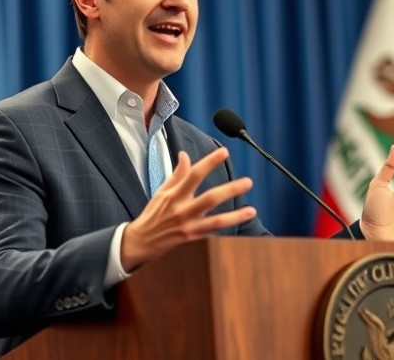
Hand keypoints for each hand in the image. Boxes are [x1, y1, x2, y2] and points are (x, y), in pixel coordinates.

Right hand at [121, 148, 255, 271]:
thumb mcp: (162, 191)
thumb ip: (177, 174)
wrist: (141, 241)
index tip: (225, 151)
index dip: (210, 162)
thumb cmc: (152, 214)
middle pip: (210, 198)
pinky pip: (212, 235)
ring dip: (236, 216)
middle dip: (230, 190)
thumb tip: (184, 155)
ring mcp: (188, 226)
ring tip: (252, 211)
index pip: (194, 174)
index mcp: (174, 195)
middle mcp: (182, 210)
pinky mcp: (192, 240)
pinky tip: (240, 227)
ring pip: (216, 221)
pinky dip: (225, 232)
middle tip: (248, 182)